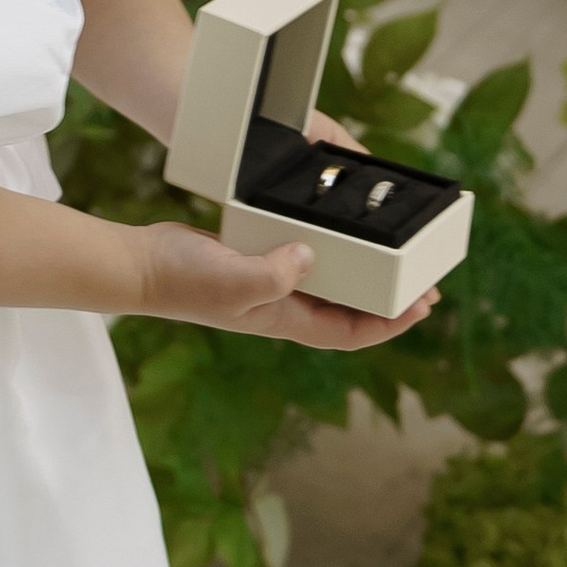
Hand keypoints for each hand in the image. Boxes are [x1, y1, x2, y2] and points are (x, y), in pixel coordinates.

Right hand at [126, 217, 438, 352]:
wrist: (143, 266)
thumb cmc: (185, 281)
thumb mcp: (236, 280)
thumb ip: (276, 274)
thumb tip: (311, 258)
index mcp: (285, 319)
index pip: (351, 332)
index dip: (391, 325)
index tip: (423, 307)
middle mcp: (283, 307)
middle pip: (347, 311)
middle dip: (387, 303)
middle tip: (424, 284)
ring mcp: (269, 284)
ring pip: (329, 286)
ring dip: (363, 277)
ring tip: (393, 258)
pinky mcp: (255, 259)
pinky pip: (303, 260)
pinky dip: (328, 251)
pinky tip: (336, 233)